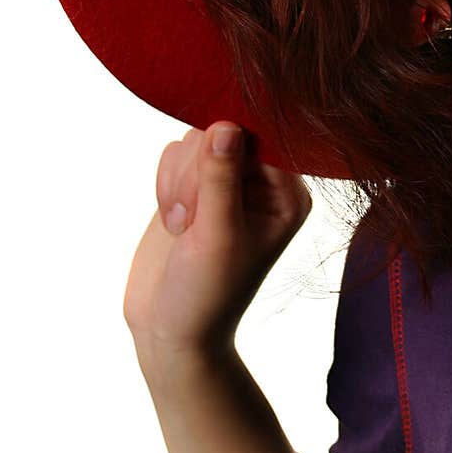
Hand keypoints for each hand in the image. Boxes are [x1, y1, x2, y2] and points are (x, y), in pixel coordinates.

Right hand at [123, 123, 311, 365]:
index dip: (227, 148)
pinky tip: (173, 222)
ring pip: (193, 140)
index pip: (261, 138)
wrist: (170, 328)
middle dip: (196, 174)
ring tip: (183, 227)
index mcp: (287, 194)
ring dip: (177, 182)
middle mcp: (263, 182)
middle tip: (193, 221)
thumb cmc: (206, 292)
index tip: (207, 188)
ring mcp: (226, 180)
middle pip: (221, 132)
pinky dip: (164, 183)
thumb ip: (220, 178)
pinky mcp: (193, 183)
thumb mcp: (217, 235)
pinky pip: (174, 153)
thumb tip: (226, 124)